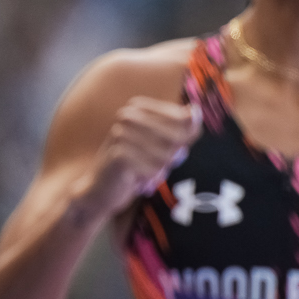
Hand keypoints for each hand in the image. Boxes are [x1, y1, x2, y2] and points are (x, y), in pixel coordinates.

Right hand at [78, 96, 201, 219]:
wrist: (101, 191)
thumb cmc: (135, 167)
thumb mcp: (161, 145)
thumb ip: (181, 129)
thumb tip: (197, 112)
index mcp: (137, 107)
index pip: (183, 119)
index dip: (184, 141)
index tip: (169, 151)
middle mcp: (127, 116)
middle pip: (177, 139)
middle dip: (172, 158)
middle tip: (153, 166)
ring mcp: (121, 134)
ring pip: (167, 157)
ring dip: (160, 171)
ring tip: (143, 173)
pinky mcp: (119, 155)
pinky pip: (155, 170)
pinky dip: (150, 180)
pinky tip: (136, 181)